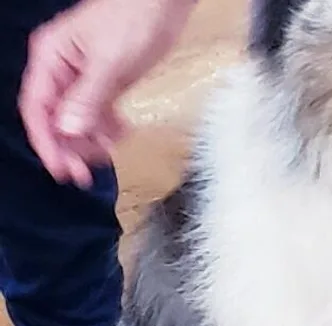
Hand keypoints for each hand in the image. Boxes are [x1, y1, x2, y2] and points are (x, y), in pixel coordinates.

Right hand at [18, 0, 196, 187]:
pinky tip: (121, 136)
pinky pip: (98, 115)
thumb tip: (68, 129)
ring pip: (78, 121)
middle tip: (85, 173)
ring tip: (110, 151)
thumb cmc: (134, 17)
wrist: (164, 4)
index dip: (46, 142)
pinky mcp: (106, 83)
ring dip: (91, 141)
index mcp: (51, 58)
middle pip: (55, 119)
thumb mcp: (110, 61)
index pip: (37, 108)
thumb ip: (89, 97)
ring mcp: (84, 78)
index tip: (61, 168)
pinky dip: (108, 129)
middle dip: (69, 147)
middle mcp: (62, 69)